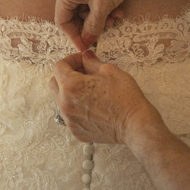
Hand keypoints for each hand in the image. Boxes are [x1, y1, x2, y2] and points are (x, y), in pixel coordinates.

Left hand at [49, 51, 163, 144]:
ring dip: (70, 92)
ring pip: (60, 100)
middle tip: (83, 73)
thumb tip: (85, 58)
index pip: (58, 66)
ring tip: (89, 91)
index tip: (82, 61)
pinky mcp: (76, 131)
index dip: (70, 60)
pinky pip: (69, 116)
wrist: (135, 125)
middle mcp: (65, 105)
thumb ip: (92, 62)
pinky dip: (76, 108)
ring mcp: (69, 120)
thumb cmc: (125, 98)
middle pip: (54, 83)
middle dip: (65, 75)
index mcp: (71, 86)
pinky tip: (93, 106)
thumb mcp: (110, 71)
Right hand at [54, 0, 159, 51]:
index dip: (74, 36)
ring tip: (115, 18)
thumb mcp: (103, 6)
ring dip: (99, 17)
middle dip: (90, 25)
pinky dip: (102, 7)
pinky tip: (116, 9)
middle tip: (106, 30)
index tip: (86, 47)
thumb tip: (88, 42)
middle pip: (73, 14)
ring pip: (84, 8)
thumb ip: (93, 26)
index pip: (62, 21)